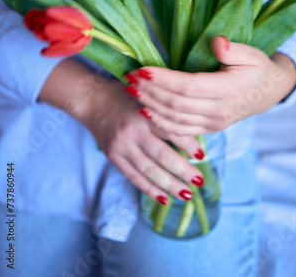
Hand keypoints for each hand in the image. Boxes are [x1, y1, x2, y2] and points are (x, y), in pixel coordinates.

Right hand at [81, 80, 205, 203]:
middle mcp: (133, 131)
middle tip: (199, 181)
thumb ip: (166, 111)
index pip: (171, 132)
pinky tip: (164, 198)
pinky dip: (150, 189)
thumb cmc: (126, 96)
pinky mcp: (114, 157)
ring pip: (150, 170)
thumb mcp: (148, 97)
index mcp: (145, 113)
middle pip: (162, 155)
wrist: (93, 101)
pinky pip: (134, 177)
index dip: (188, 144)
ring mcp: (122, 146)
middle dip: (183, 171)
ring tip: (187, 194)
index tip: (202, 155)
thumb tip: (194, 128)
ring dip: (170, 185)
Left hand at [125, 36, 295, 135]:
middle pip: (176, 104)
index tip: (142, 69)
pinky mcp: (211, 128)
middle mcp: (219, 111)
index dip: (163, 80)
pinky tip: (146, 113)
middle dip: (150, 91)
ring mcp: (214, 123)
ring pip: (175, 119)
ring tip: (132, 91)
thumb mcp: (252, 54)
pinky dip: (161, 124)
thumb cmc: (257, 68)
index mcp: (227, 89)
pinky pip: (181, 131)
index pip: (188, 86)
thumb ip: (233, 49)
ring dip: (150, 105)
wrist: (270, 92)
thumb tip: (217, 43)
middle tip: (129, 78)